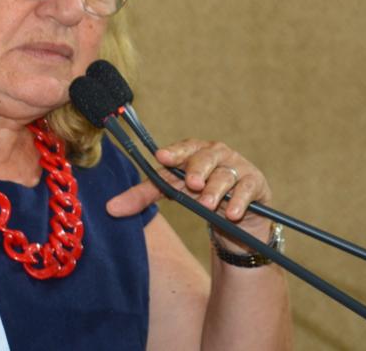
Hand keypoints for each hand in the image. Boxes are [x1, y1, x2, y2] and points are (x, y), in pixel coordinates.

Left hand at [107, 139, 272, 237]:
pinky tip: (233, 213)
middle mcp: (216, 154)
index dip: (173, 152)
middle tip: (192, 184)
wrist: (236, 218)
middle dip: (197, 170)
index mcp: (193, 151)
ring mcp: (238, 167)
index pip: (182, 148)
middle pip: (205, 158)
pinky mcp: (256, 183)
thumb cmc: (199, 196)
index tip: (161, 157)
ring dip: (216, 190)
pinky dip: (240, 202)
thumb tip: (110, 209)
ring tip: (208, 204)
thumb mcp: (171, 194)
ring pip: (225, 176)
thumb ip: (142, 197)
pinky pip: (247, 189)